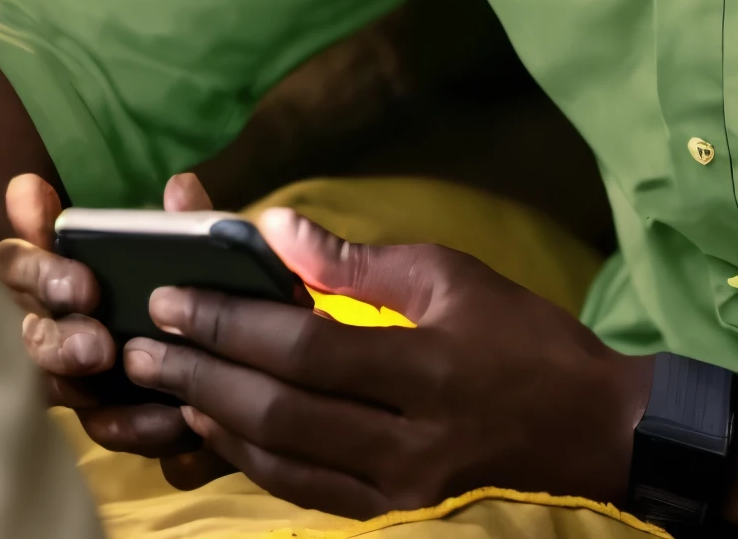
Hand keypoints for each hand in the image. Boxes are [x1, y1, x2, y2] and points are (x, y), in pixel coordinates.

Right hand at [0, 167, 227, 487]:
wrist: (237, 366)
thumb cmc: (199, 289)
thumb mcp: (201, 252)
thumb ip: (189, 222)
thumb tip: (180, 187)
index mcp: (69, 275)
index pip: (22, 256)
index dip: (24, 233)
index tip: (36, 201)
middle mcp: (61, 326)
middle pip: (32, 319)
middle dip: (51, 302)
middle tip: (85, 294)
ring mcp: (79, 378)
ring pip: (53, 378)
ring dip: (72, 364)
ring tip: (107, 353)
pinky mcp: (108, 420)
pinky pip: (104, 427)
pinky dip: (133, 420)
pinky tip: (166, 411)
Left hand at [123, 208, 653, 515]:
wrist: (594, 434)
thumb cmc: (525, 339)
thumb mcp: (452, 276)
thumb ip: (359, 262)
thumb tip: (279, 228)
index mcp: (427, 370)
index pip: (306, 350)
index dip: (231, 326)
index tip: (174, 299)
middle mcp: (407, 443)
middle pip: (279, 413)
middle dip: (199, 377)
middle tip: (142, 346)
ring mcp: (398, 493)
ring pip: (281, 463)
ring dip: (213, 423)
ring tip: (164, 385)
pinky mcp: (394, 517)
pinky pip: (305, 493)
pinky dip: (253, 460)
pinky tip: (219, 429)